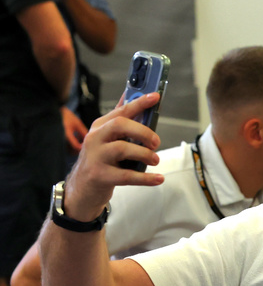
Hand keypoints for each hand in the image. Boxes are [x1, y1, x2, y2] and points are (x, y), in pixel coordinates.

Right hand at [63, 91, 163, 219]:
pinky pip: (126, 176)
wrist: (82, 188)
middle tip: (156, 142)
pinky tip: (158, 178)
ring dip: (144, 153)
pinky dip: (145, 178)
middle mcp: (95, 139)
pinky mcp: (100, 176)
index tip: (155, 97)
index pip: (121, 110)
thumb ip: (121, 122)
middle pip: (119, 125)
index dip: (139, 103)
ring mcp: (96, 157)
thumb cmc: (101, 160)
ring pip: (122, 149)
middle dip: (142, 131)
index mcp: (100, 127)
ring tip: (155, 160)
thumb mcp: (107, 139)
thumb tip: (133, 98)